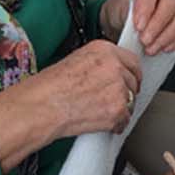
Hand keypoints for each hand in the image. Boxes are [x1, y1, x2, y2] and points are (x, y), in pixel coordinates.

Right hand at [0, 40, 141, 169]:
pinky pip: (124, 120)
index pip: (132, 61)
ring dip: (119, 109)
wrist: (40, 107)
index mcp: (104, 50)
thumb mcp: (75, 61)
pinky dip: (114, 124)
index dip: (130, 74)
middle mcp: (114, 66)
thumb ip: (98, 64)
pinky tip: (97, 121)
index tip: (128, 81)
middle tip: (108, 100)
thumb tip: (109, 73)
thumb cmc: (48, 87)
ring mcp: (118, 89)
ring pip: (130, 102)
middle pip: (134, 82)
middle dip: (125, 93)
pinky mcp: (117, 111)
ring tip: (97, 111)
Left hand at [101, 0, 174, 54]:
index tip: (138, 25)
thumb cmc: (124, 8)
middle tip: (144, 40)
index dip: (146, 6)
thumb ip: (130, 13)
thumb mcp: (119, 7)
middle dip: (157, 24)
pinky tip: (164, 47)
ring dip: (166, 36)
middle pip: (171, 1)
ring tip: (151, 48)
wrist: (127, 18)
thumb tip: (139, 27)